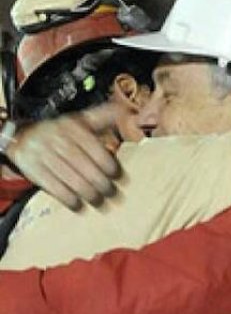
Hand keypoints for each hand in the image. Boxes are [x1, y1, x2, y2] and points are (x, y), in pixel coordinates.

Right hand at [6, 103, 123, 210]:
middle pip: (84, 166)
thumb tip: (125, 110)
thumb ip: (103, 117)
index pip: (94, 149)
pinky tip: (77, 204)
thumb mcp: (80, 121)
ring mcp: (42, 153)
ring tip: (98, 201)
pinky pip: (53, 186)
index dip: (108, 165)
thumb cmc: (61, 132)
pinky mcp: (32, 167)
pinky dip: (67, 198)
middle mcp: (57, 139)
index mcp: (72, 127)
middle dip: (100, 183)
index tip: (117, 176)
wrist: (22, 136)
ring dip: (87, 194)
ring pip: (70, 178)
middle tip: (111, 193)